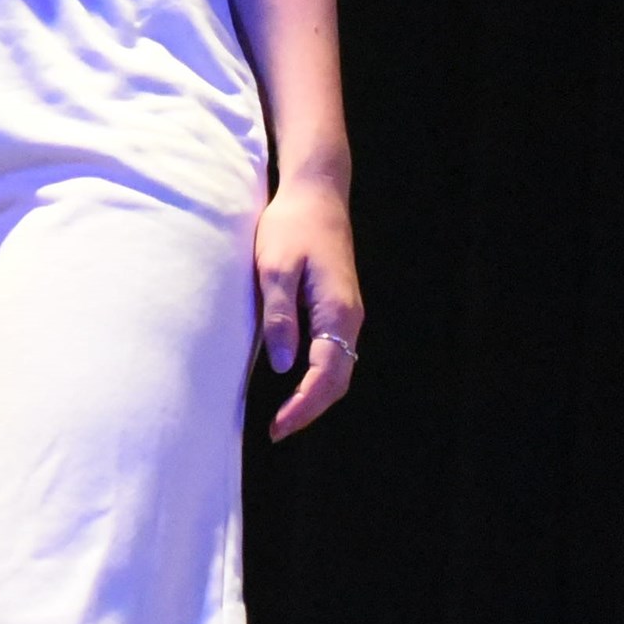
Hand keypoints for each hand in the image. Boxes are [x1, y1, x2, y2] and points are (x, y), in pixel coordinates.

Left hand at [255, 177, 362, 439]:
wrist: (316, 193)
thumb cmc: (291, 225)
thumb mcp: (274, 267)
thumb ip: (279, 317)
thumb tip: (283, 366)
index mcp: (336, 312)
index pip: (325, 375)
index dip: (303, 407)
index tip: (278, 428)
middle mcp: (349, 318)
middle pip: (338, 380)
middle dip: (310, 410)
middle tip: (277, 431)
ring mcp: (346, 313)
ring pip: (339, 369)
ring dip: (315, 396)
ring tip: (284, 416)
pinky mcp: (338, 307)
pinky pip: (333, 353)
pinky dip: (317, 377)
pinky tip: (295, 383)